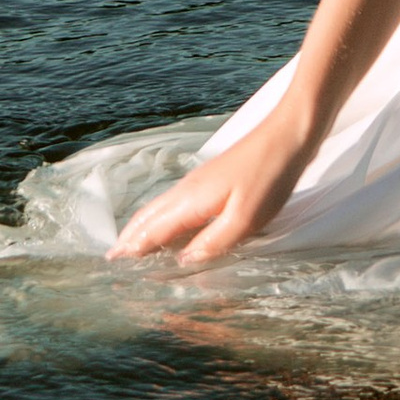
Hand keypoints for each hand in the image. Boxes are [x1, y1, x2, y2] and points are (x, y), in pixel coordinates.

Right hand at [107, 104, 316, 265]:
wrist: (288, 133)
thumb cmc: (270, 176)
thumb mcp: (245, 219)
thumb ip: (212, 243)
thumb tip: (183, 262)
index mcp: (190, 201)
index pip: (152, 231)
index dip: (133, 250)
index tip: (111, 266)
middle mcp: (187, 189)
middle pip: (149, 216)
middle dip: (130, 237)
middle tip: (112, 259)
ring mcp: (199, 181)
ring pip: (160, 207)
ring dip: (143, 227)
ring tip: (132, 244)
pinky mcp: (211, 178)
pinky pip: (174, 203)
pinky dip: (161, 218)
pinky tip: (171, 224)